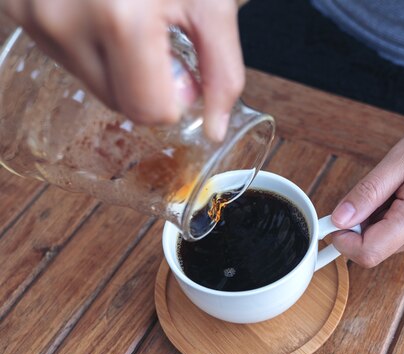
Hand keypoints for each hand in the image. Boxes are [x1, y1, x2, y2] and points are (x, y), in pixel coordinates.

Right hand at [0, 0, 242, 139]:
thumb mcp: (209, 3)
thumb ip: (221, 71)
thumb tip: (216, 129)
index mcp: (120, 20)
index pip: (148, 111)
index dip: (175, 95)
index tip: (183, 66)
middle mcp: (63, 21)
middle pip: (118, 102)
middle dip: (147, 80)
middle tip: (157, 35)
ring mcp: (32, 15)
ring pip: (91, 82)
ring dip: (118, 61)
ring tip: (127, 14)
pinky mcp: (16, 9)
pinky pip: (64, 55)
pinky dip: (90, 42)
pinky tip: (100, 7)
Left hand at [330, 107, 403, 267]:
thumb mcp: (400, 159)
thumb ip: (368, 193)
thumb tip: (339, 219)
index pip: (367, 253)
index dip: (342, 239)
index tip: (333, 216)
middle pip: (373, 249)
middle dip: (358, 224)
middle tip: (371, 187)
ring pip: (383, 241)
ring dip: (373, 218)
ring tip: (393, 184)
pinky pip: (396, 232)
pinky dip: (386, 215)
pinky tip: (400, 189)